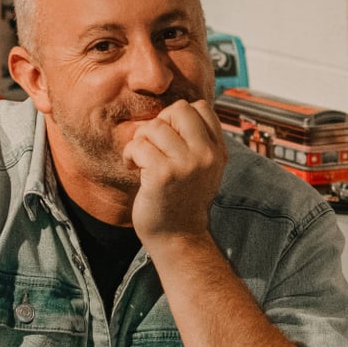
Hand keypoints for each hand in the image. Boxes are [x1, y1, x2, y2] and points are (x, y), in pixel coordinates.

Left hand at [122, 99, 226, 243]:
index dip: (178, 118)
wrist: (178, 238)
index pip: (201, 108)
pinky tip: (133, 168)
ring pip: (154, 126)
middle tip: (152, 146)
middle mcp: (206, 155)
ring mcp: (186, 164)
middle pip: (178, 110)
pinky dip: (130, 155)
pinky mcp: (163, 174)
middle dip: (159, 123)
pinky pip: (138, 145)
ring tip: (141, 160)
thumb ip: (196, 141)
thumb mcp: (201, 168)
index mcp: (218, 151)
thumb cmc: (182, 201)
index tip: (169, 140)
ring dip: (140, 141)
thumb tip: (175, 110)